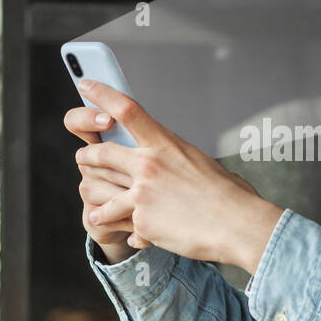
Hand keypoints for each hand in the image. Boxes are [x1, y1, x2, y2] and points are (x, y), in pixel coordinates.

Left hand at [70, 80, 283, 272]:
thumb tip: (171, 161)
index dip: (102, 94)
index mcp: (166, 144)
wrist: (237, 225)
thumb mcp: (201, 162)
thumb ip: (176, 158)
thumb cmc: (228, 194)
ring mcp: (142, 194)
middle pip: (101, 153)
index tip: (86, 85)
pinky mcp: (141, 221)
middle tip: (84, 157)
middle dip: (88, 156)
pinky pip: (120, 222)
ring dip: (94, 196)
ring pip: (99, 190)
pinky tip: (130, 235)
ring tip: (94, 204)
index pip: (126, 110)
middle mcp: (149, 165)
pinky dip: (125, 229)